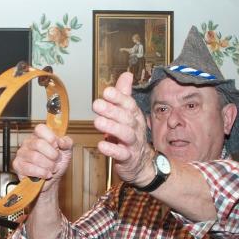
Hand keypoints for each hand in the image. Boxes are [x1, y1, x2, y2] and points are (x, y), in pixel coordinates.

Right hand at [12, 124, 73, 192]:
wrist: (52, 179)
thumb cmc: (57, 163)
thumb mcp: (66, 151)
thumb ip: (67, 142)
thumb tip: (61, 141)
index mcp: (39, 135)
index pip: (40, 129)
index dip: (51, 138)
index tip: (57, 146)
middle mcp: (28, 142)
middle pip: (39, 144)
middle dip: (52, 155)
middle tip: (56, 160)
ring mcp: (21, 153)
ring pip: (35, 157)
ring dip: (48, 165)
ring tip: (52, 169)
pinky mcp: (18, 165)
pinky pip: (29, 168)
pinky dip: (42, 173)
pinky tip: (47, 174)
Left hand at [92, 72, 154, 186]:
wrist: (142, 164)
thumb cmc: (131, 135)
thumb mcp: (128, 114)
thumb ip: (124, 95)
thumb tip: (126, 74)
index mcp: (134, 115)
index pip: (128, 103)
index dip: (118, 97)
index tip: (106, 91)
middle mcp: (135, 128)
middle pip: (126, 117)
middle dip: (112, 110)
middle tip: (96, 104)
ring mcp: (133, 144)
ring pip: (125, 134)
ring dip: (111, 127)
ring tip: (97, 122)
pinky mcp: (128, 158)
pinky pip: (121, 154)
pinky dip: (111, 149)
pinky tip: (101, 144)